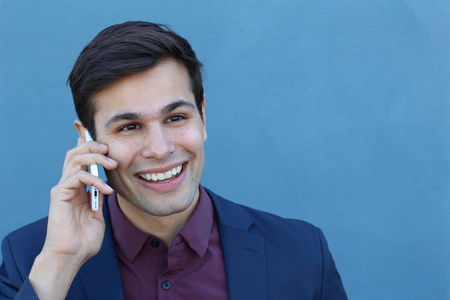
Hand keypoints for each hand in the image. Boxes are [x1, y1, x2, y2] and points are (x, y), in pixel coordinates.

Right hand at [29, 137, 117, 298]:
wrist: (71, 256)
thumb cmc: (84, 239)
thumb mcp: (98, 212)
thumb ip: (99, 195)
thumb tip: (107, 182)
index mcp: (77, 187)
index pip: (80, 159)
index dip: (86, 144)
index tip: (99, 135)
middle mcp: (68, 184)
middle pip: (76, 152)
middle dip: (92, 144)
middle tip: (109, 147)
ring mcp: (62, 188)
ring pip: (75, 159)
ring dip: (95, 157)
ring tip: (112, 163)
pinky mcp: (59, 194)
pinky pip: (77, 177)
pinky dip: (95, 179)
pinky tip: (107, 189)